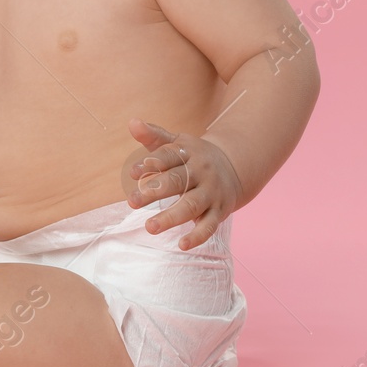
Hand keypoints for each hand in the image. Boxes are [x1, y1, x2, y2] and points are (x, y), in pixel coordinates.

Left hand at [122, 118, 243, 249]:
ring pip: (192, 205)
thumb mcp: (176, 142)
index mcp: (188, 153)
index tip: (132, 173)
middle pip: (177, 181)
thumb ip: (153, 136)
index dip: (151, 164)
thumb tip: (132, 122)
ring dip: (171, 217)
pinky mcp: (218, 212)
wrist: (234, 167)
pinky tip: (181, 245)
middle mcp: (201, 172)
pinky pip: (209, 226)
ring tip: (150, 227)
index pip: (168, 157)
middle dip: (155, 191)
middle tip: (132, 202)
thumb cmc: (193, 157)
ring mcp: (211, 193)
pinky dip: (197, 236)